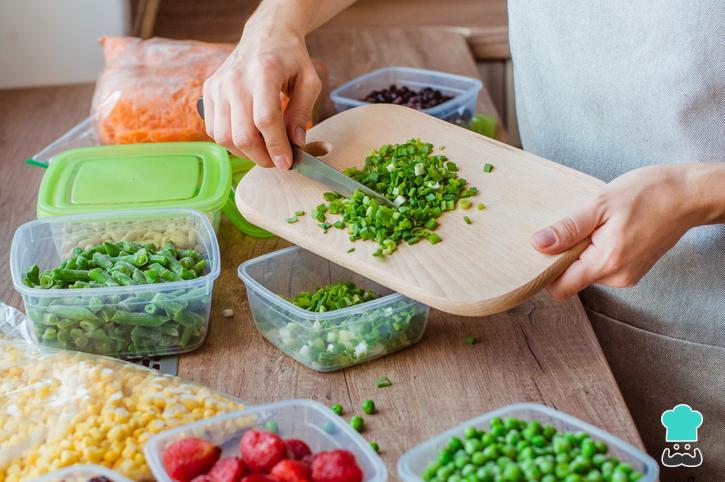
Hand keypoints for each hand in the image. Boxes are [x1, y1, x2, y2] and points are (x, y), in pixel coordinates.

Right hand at [202, 21, 320, 167]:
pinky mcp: (208, 91)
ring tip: (264, 151)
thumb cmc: (291, 58)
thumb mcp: (309, 82)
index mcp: (264, 71)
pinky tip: (248, 138)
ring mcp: (218, 85)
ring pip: (224, 137)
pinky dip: (231, 143)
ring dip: (246, 153)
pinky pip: (214, 130)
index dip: (276, 147)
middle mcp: (235, 79)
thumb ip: (302, 113)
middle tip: (277, 161)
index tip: (287, 163)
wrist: (265, 35)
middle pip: (242, 134)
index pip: (265, 120)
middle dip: (262, 157)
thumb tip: (296, 144)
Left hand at [530, 165, 706, 298]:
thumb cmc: (647, 194)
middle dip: (564, 257)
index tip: (539, 250)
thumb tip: (538, 244)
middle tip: (570, 227)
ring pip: (586, 272)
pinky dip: (595, 252)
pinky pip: (602, 267)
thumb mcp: (600, 204)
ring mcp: (627, 276)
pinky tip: (604, 230)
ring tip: (593, 225)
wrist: (688, 195)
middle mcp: (617, 277)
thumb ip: (568, 228)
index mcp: (606, 263)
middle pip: (571, 279)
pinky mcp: (632, 270)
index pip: (560, 288)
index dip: (545, 272)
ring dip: (581, 252)